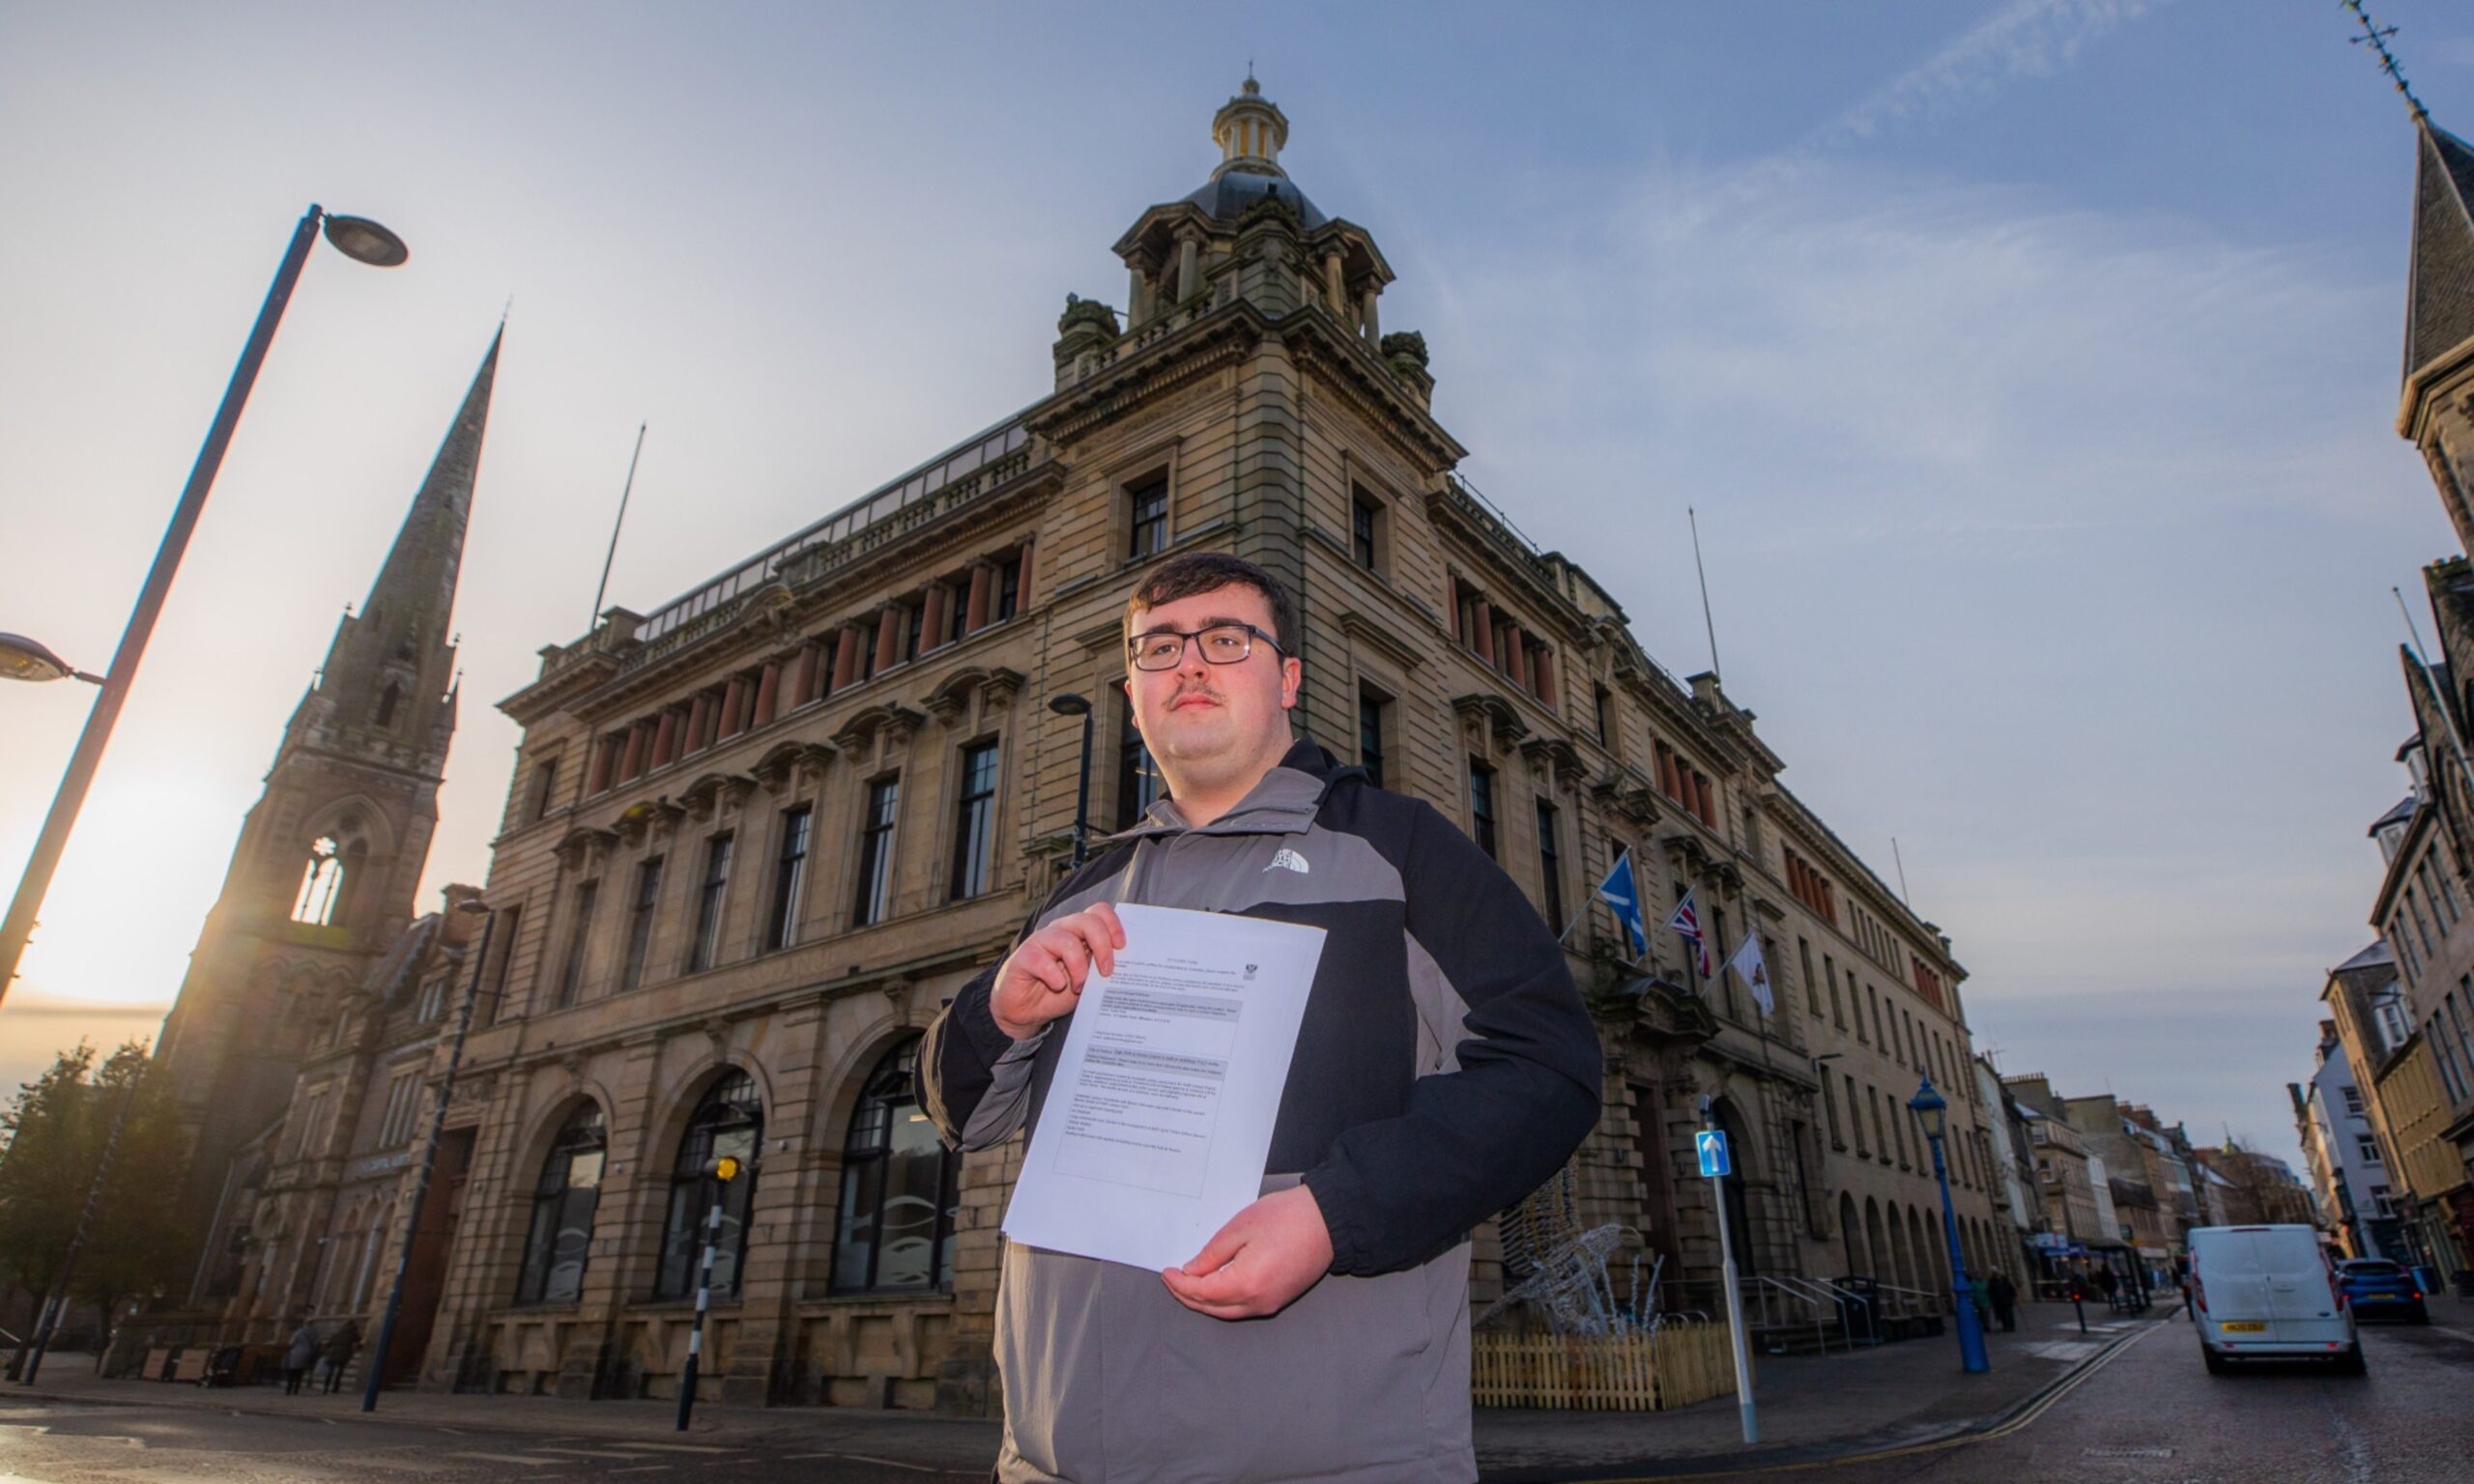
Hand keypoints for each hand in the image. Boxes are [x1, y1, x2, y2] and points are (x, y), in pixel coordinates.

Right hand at [989, 902, 1125, 1039]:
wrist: (1026, 1011)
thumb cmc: (1059, 992)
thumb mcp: (1087, 981)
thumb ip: (1101, 969)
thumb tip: (1129, 968)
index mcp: (1079, 932)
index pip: (1098, 912)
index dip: (1113, 924)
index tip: (1122, 946)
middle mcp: (1061, 931)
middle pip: (1087, 921)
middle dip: (1102, 946)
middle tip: (1106, 971)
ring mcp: (1040, 942)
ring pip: (1066, 940)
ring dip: (1078, 968)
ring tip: (1079, 987)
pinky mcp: (1023, 957)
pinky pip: (1041, 960)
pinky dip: (1054, 977)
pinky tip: (1057, 986)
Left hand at [1160, 1184, 1333, 1319]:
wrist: (1329, 1221)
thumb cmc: (1289, 1218)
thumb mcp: (1241, 1227)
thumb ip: (1213, 1253)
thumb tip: (1192, 1271)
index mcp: (1247, 1282)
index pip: (1201, 1292)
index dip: (1180, 1285)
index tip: (1167, 1273)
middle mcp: (1258, 1301)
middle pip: (1212, 1308)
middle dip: (1188, 1296)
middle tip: (1172, 1280)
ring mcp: (1271, 1303)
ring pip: (1227, 1312)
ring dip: (1205, 1301)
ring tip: (1189, 1283)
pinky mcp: (1279, 1299)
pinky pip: (1243, 1308)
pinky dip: (1224, 1301)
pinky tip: (1215, 1286)